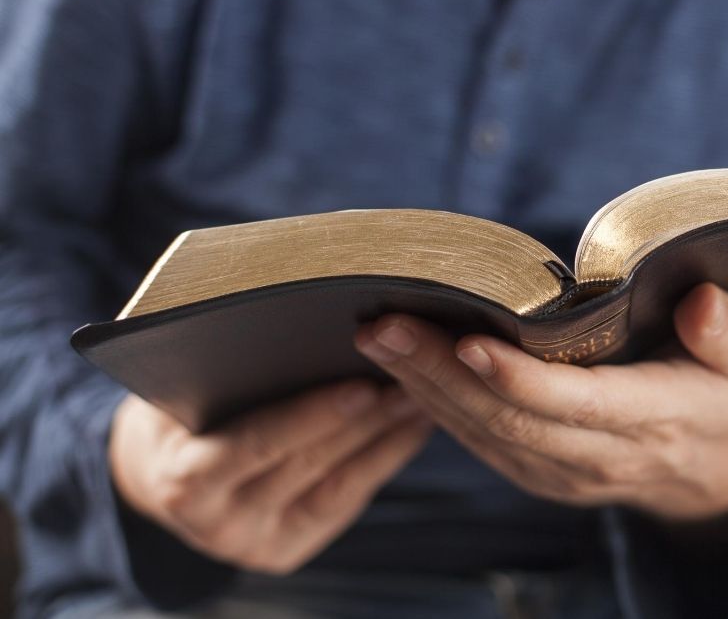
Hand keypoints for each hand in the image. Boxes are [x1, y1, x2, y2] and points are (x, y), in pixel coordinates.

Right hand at [109, 381, 432, 573]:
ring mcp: (257, 544)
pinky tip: (414, 425)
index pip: (255, 446)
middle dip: (367, 420)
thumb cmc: (176, 414)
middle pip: (307, 464)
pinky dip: (385, 460)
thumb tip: (297, 323)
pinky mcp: (288, 550)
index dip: (311, 417)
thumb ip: (221, 375)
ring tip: (423, 394)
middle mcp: (219, 525)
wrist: (158, 475)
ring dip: (387, 437)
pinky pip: (347, 500)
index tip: (363, 385)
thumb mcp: (179, 393)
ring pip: (338, 485)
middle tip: (414, 378)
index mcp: (183, 482)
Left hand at [354, 283, 727, 520]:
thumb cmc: (724, 397)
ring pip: (483, 434)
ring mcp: (561, 473)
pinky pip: (479, 442)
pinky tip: (400, 367)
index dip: (522, 378)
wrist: (709, 474)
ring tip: (376, 336)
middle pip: (509, 419)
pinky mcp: (536, 473)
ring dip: (423, 388)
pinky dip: (434, 406)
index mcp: (655, 419)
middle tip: (385, 325)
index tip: (469, 340)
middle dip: (441, 373)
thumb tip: (700, 303)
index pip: (579, 404)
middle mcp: (600, 454)